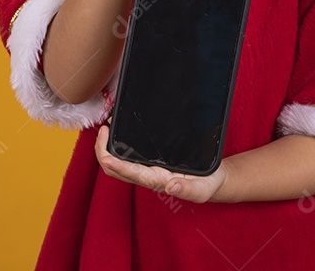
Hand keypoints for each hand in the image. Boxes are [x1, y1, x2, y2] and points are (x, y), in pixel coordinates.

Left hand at [94, 125, 228, 203]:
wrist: (212, 181)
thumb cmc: (206, 185)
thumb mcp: (202, 189)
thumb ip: (187, 189)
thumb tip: (171, 186)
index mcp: (157, 181)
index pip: (130, 174)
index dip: (116, 164)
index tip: (107, 154)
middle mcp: (147, 175)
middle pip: (114, 169)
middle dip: (103, 152)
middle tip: (104, 129)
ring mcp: (147, 169)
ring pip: (118, 162)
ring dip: (108, 147)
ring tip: (108, 125)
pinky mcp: (150, 161)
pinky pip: (127, 155)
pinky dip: (118, 143)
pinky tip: (121, 128)